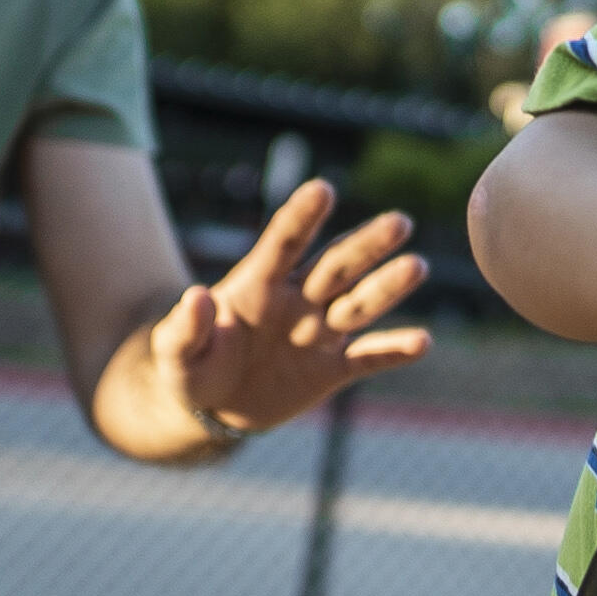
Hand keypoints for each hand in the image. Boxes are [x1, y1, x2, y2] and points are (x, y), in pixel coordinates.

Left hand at [151, 177, 431, 437]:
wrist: (210, 406)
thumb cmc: (188, 366)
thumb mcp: (172, 352)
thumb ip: (183, 327)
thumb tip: (195, 296)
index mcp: (256, 284)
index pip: (283, 243)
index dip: (302, 217)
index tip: (323, 189)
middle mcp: (296, 300)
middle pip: (335, 267)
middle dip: (366, 246)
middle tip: (399, 222)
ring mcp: (317, 333)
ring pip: (358, 305)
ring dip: (387, 287)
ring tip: (417, 266)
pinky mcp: (331, 370)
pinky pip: (368, 358)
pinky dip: (394, 351)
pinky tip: (423, 342)